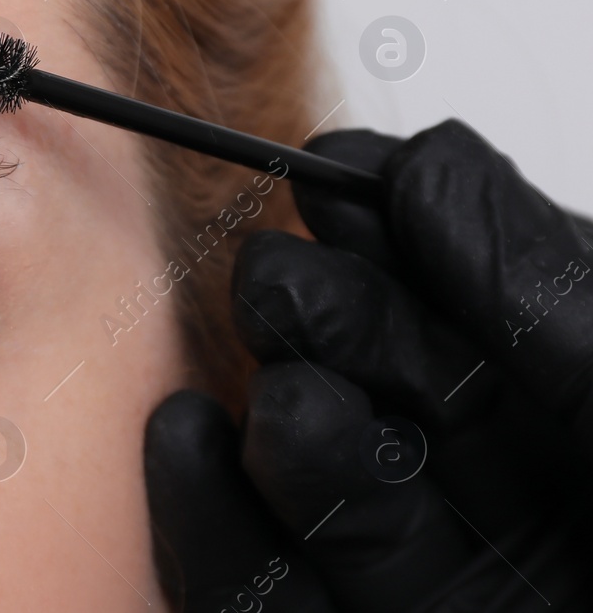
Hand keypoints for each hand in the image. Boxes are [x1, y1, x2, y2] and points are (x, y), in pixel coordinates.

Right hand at [142, 120, 592, 610]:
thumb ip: (552, 300)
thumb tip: (433, 170)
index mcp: (584, 436)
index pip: (472, 321)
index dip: (400, 238)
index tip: (335, 174)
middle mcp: (506, 512)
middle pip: (378, 396)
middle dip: (321, 326)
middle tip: (280, 281)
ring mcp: (425, 596)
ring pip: (313, 497)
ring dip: (273, 429)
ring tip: (285, 393)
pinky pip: (261, 608)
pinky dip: (210, 530)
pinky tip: (186, 446)